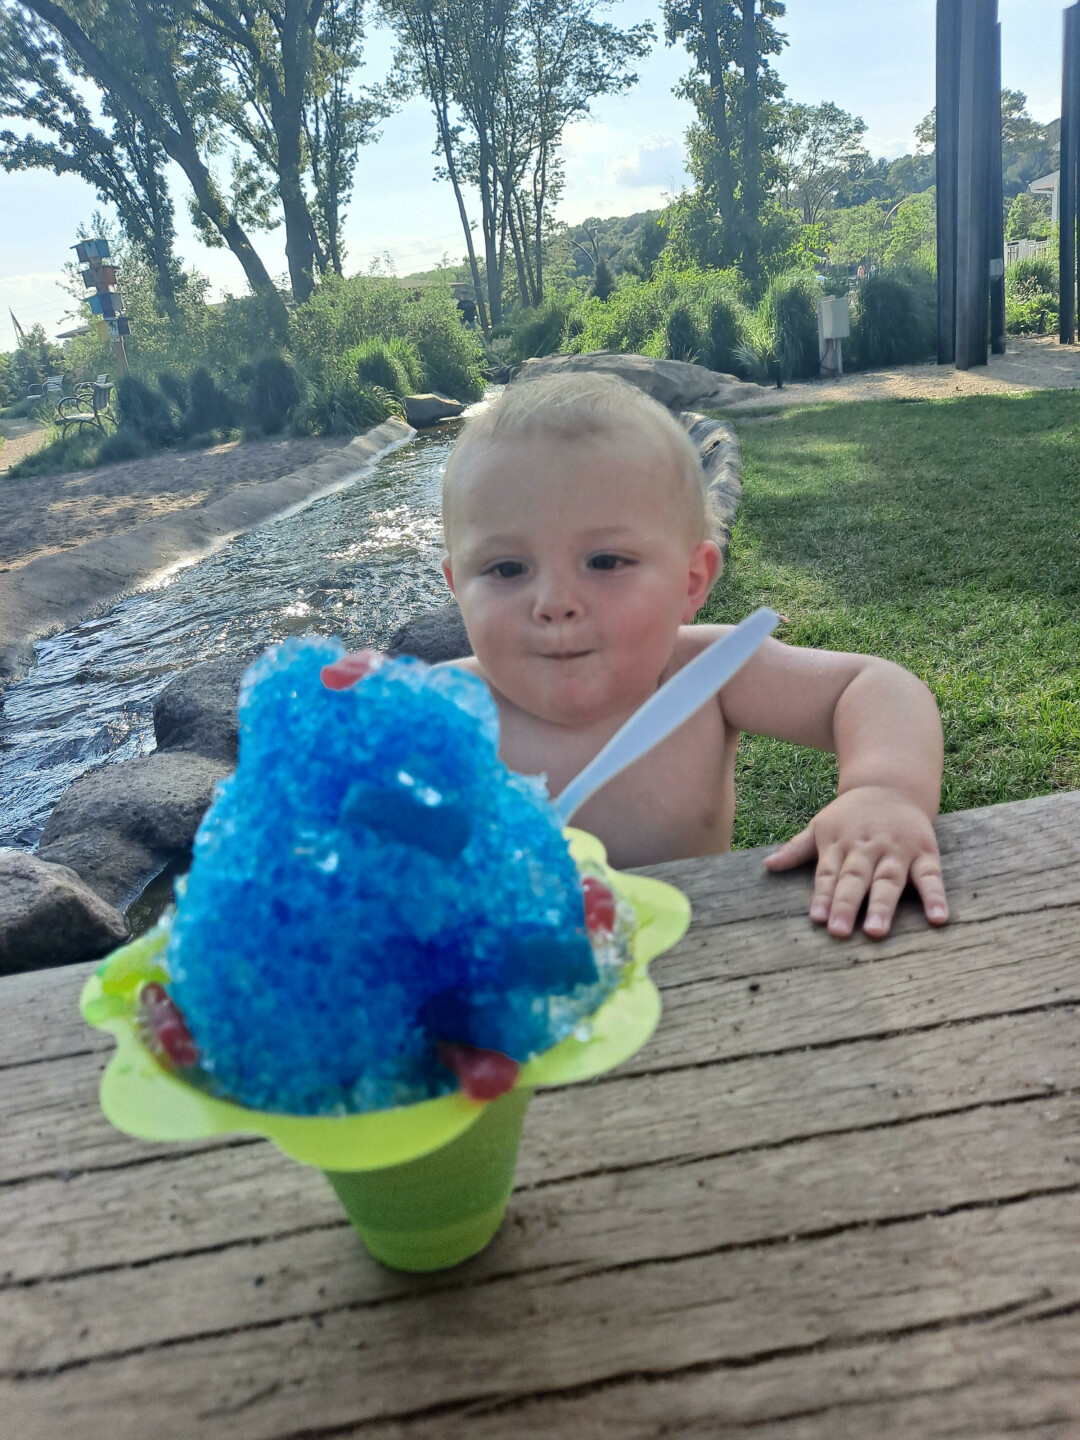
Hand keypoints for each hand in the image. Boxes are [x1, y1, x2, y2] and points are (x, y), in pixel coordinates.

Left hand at [763, 786, 948, 937]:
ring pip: (889, 879)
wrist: (891, 785)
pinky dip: (935, 896)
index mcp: (840, 844)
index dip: (823, 896)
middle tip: (840, 932)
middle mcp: (867, 847)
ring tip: (877, 931)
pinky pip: (931, 876)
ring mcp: (896, 850)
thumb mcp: (821, 825)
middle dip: (847, 904)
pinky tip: (939, 918)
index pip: (829, 873)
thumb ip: (796, 848)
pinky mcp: (925, 852)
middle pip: (855, 878)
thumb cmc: (851, 815)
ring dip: (883, 905)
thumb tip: (767, 866)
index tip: (818, 919)